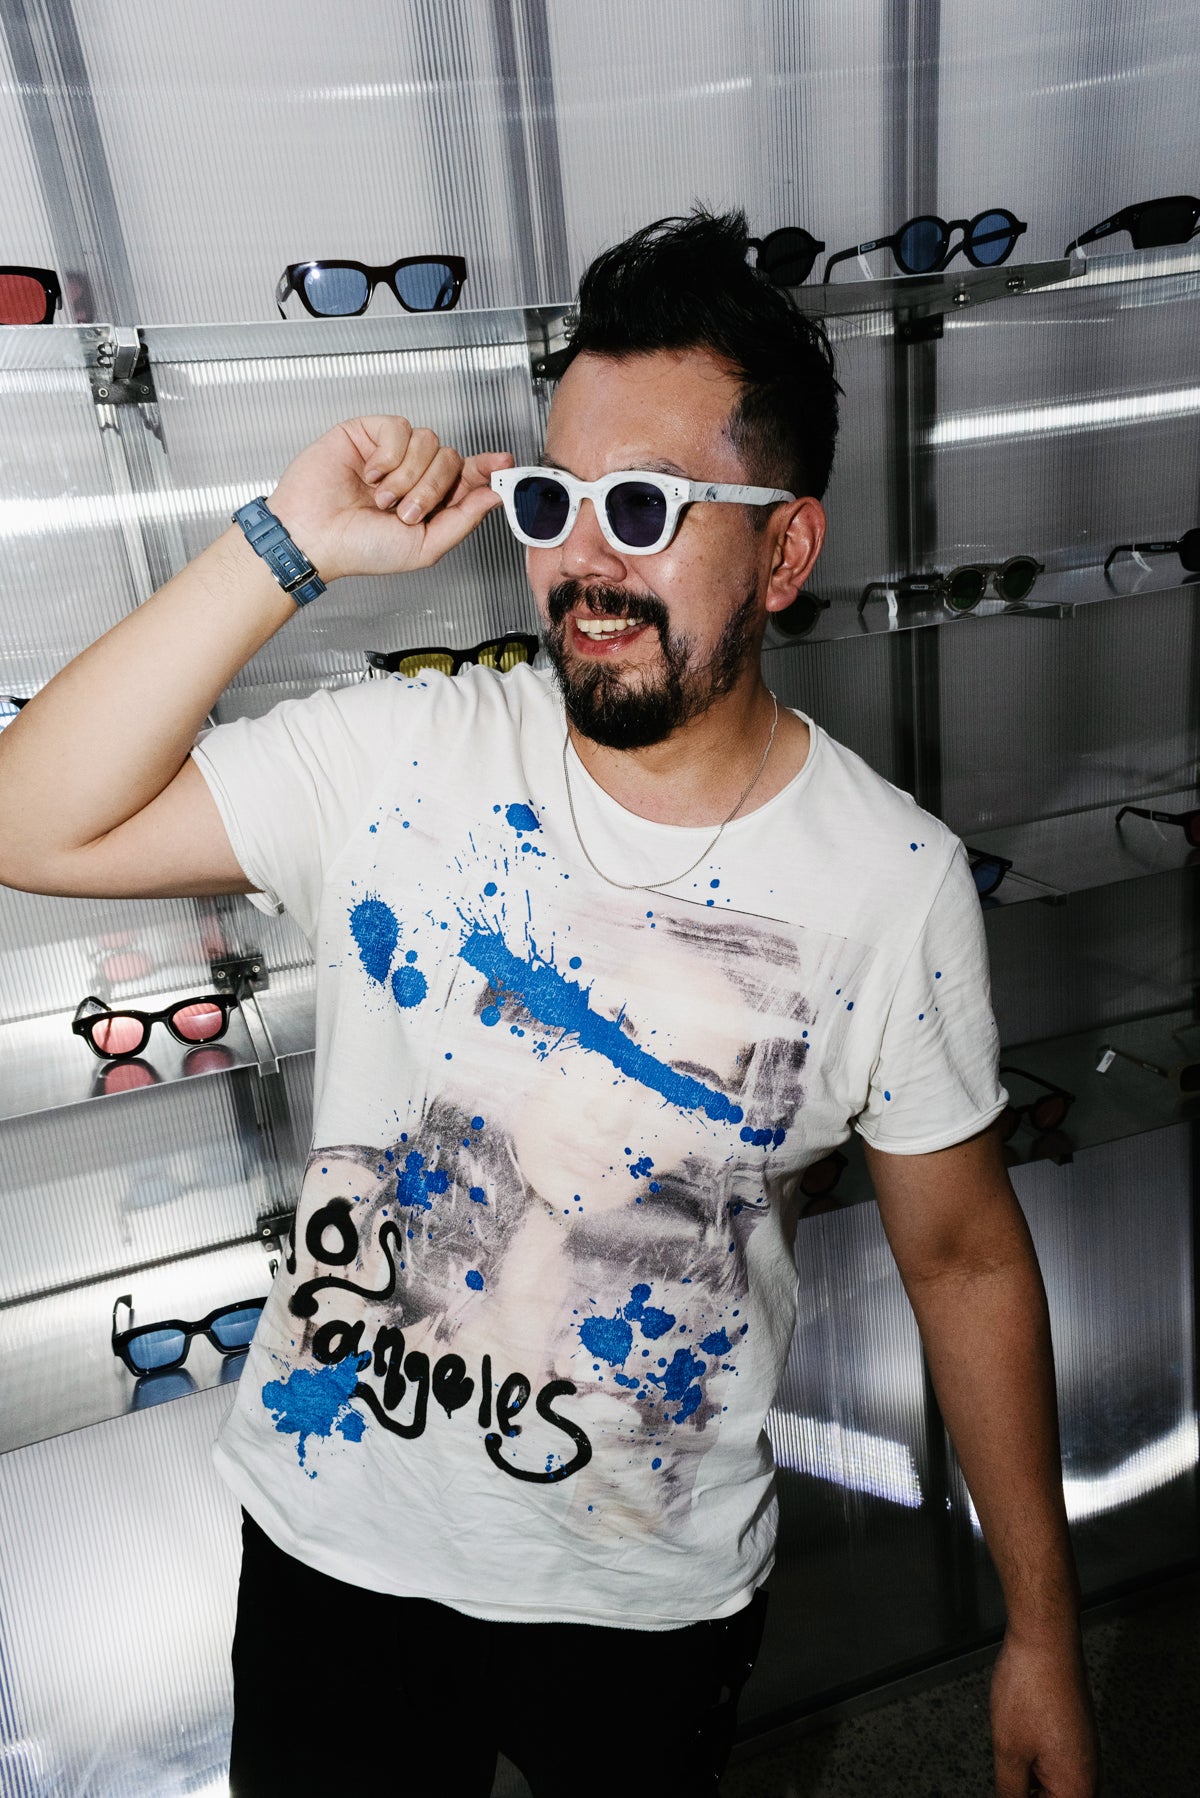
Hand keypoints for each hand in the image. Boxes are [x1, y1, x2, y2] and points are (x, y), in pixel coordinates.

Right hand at [266, 415, 513, 582]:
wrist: (315, 536)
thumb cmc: (360, 549)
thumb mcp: (424, 547)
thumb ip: (462, 521)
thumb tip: (493, 496)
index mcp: (431, 502)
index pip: (468, 476)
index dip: (487, 468)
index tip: (504, 463)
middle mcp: (414, 475)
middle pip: (452, 458)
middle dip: (433, 488)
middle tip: (405, 511)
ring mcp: (393, 454)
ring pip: (428, 441)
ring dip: (407, 476)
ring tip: (381, 498)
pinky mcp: (369, 434)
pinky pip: (399, 428)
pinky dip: (387, 456)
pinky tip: (370, 474)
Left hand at [990, 1627, 1098, 1796]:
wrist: (1045, 1639)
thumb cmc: (1032, 1685)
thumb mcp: (1009, 1749)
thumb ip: (1010, 1790)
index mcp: (1077, 1787)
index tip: (1009, 1789)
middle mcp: (1088, 1773)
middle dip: (1027, 1792)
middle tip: (1009, 1773)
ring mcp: (1082, 1751)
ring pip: (1054, 1784)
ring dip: (1030, 1781)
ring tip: (1011, 1757)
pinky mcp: (1073, 1733)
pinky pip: (1055, 1763)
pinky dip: (1034, 1763)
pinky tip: (1017, 1748)